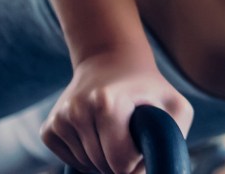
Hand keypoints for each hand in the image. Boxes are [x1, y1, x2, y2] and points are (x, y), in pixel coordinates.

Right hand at [43, 52, 194, 173]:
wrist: (111, 62)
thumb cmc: (147, 89)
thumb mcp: (175, 106)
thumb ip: (172, 139)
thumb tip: (154, 171)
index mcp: (107, 103)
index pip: (120, 162)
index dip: (136, 161)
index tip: (142, 143)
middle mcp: (77, 110)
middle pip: (102, 166)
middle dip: (120, 162)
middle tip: (130, 138)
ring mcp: (60, 118)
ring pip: (86, 166)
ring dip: (103, 160)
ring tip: (114, 133)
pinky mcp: (49, 128)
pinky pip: (69, 161)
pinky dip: (86, 158)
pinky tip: (97, 136)